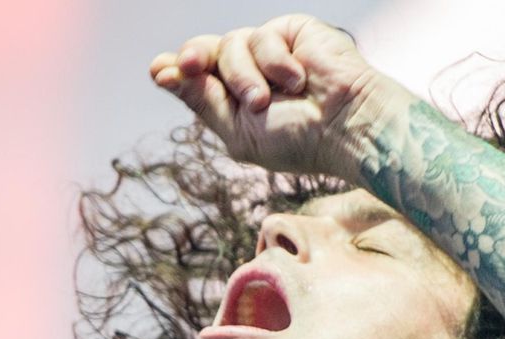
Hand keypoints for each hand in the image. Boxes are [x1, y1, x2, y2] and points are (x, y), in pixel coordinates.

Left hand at [148, 14, 403, 179]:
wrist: (345, 125)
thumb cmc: (297, 140)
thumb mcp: (239, 130)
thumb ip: (202, 101)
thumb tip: (162, 73)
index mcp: (233, 100)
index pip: (196, 78)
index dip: (175, 71)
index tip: (158, 71)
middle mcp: (248, 72)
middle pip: (204, 52)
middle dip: (194, 60)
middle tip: (189, 66)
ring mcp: (269, 51)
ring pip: (230, 45)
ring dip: (244, 76)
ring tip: (267, 100)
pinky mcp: (291, 31)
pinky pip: (262, 36)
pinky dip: (275, 62)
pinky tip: (298, 80)